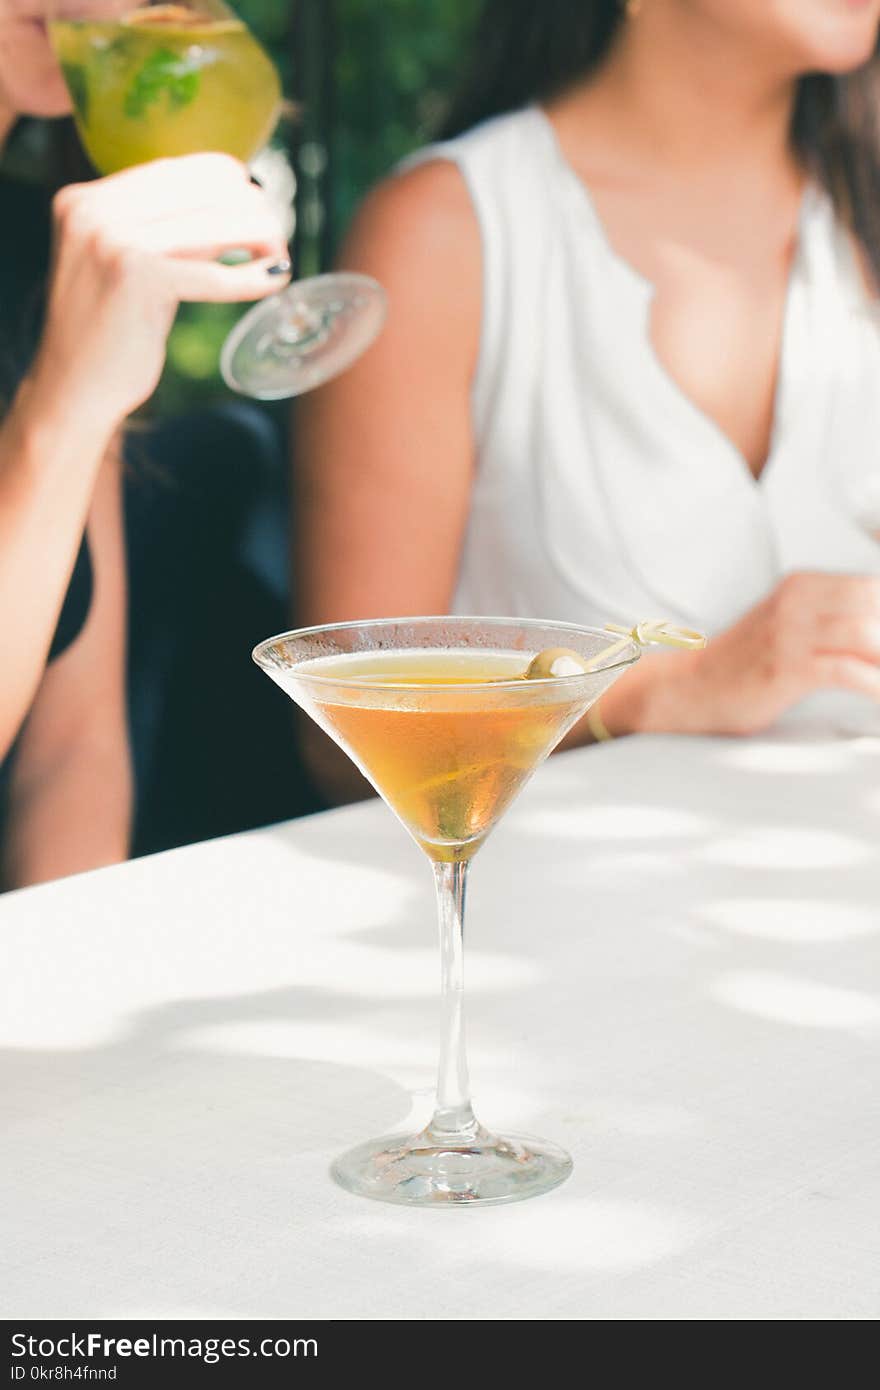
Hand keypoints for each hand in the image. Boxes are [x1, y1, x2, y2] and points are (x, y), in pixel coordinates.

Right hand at [30, 153, 289, 427]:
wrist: (74, 387)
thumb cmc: (111, 330)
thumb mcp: (132, 263)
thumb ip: (172, 230)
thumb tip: (242, 202)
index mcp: (89, 197)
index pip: (185, 167)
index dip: (235, 188)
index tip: (256, 216)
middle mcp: (95, 208)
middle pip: (207, 188)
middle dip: (254, 212)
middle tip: (274, 244)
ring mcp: (112, 238)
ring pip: (218, 222)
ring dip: (261, 237)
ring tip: (277, 259)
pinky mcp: (137, 276)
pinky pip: (215, 273)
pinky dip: (252, 277)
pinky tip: (275, 279)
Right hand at [607, 573, 879, 736]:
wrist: (687, 689)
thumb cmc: (739, 666)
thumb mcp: (788, 626)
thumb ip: (832, 622)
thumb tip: (874, 635)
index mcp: (802, 586)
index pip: (872, 586)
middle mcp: (797, 602)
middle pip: (875, 604)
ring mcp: (790, 633)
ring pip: (867, 635)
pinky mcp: (785, 668)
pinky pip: (848, 671)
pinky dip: (875, 685)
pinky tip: (879, 694)